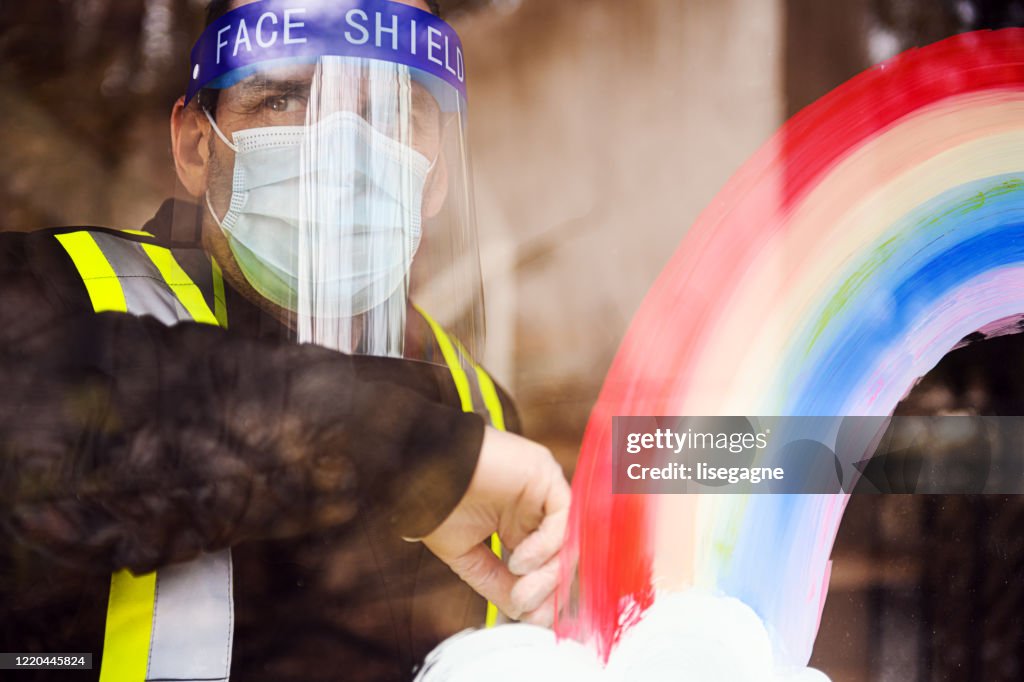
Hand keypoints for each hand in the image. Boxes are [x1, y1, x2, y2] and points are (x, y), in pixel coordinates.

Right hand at [419, 427, 570, 626]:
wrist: (420, 471)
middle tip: (528, 611)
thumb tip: (521, 612)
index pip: (544, 562)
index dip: (542, 592)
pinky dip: (546, 546)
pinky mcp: (544, 473)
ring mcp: (541, 490)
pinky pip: (562, 516)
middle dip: (547, 589)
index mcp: (516, 525)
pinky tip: (520, 560)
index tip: (531, 618)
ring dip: (547, 575)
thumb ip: (496, 581)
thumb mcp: (467, 555)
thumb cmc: (435, 504)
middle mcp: (533, 508)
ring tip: (521, 593)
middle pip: (560, 554)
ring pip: (566, 539)